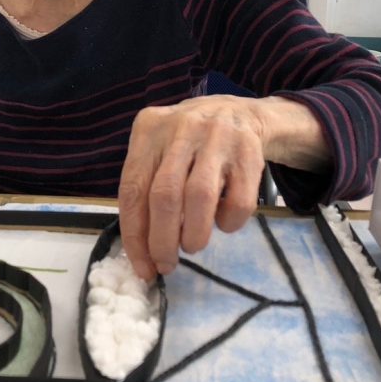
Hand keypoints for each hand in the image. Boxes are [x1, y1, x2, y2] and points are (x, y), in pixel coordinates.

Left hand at [117, 95, 267, 280]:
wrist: (239, 113)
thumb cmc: (188, 143)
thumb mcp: (159, 151)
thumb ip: (145, 191)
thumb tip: (142, 253)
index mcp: (149, 130)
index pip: (132, 189)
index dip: (135, 236)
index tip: (143, 267)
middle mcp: (181, 129)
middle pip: (164, 196)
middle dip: (163, 241)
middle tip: (167, 265)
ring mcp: (216, 138)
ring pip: (200, 198)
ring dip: (194, 235)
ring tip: (192, 246)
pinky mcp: (248, 152)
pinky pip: (238, 201)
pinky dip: (228, 223)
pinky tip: (223, 222)